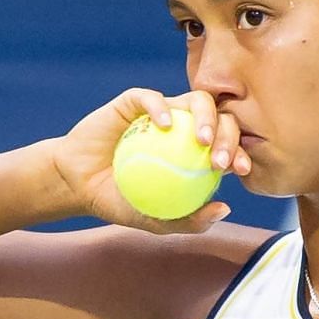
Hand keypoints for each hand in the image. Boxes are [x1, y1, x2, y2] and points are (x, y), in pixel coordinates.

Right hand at [48, 89, 250, 232]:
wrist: (78, 185)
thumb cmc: (119, 202)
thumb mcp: (156, 221)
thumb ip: (189, 220)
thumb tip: (225, 208)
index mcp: (195, 152)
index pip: (227, 145)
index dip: (240, 152)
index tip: (240, 169)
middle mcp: (184, 127)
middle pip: (220, 118)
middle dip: (229, 136)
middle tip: (219, 160)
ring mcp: (162, 112)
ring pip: (195, 100)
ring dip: (206, 117)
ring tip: (201, 140)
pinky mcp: (134, 101)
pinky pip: (152, 97)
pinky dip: (162, 108)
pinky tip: (165, 126)